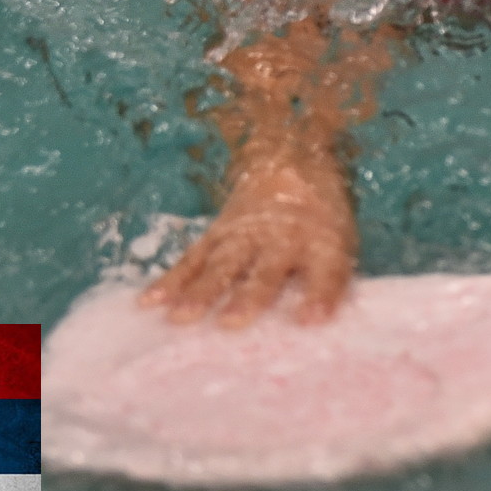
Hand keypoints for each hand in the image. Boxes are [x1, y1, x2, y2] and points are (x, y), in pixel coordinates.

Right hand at [140, 164, 357, 325]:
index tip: (310, 321)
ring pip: (221, 264)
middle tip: (231, 324)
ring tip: (181, 317)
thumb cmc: (320, 221)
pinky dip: (171, 281)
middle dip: (248, 296)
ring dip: (201, 291)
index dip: (319, 294)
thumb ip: (332, 282)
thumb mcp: (341, 243)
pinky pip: (192, 258)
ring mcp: (244, 235)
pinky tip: (150, 301)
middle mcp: (280, 239)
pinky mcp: (217, 234)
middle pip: (264, 270)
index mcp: (320, 243)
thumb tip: (317, 326)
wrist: (292, 163)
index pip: (325, 270)